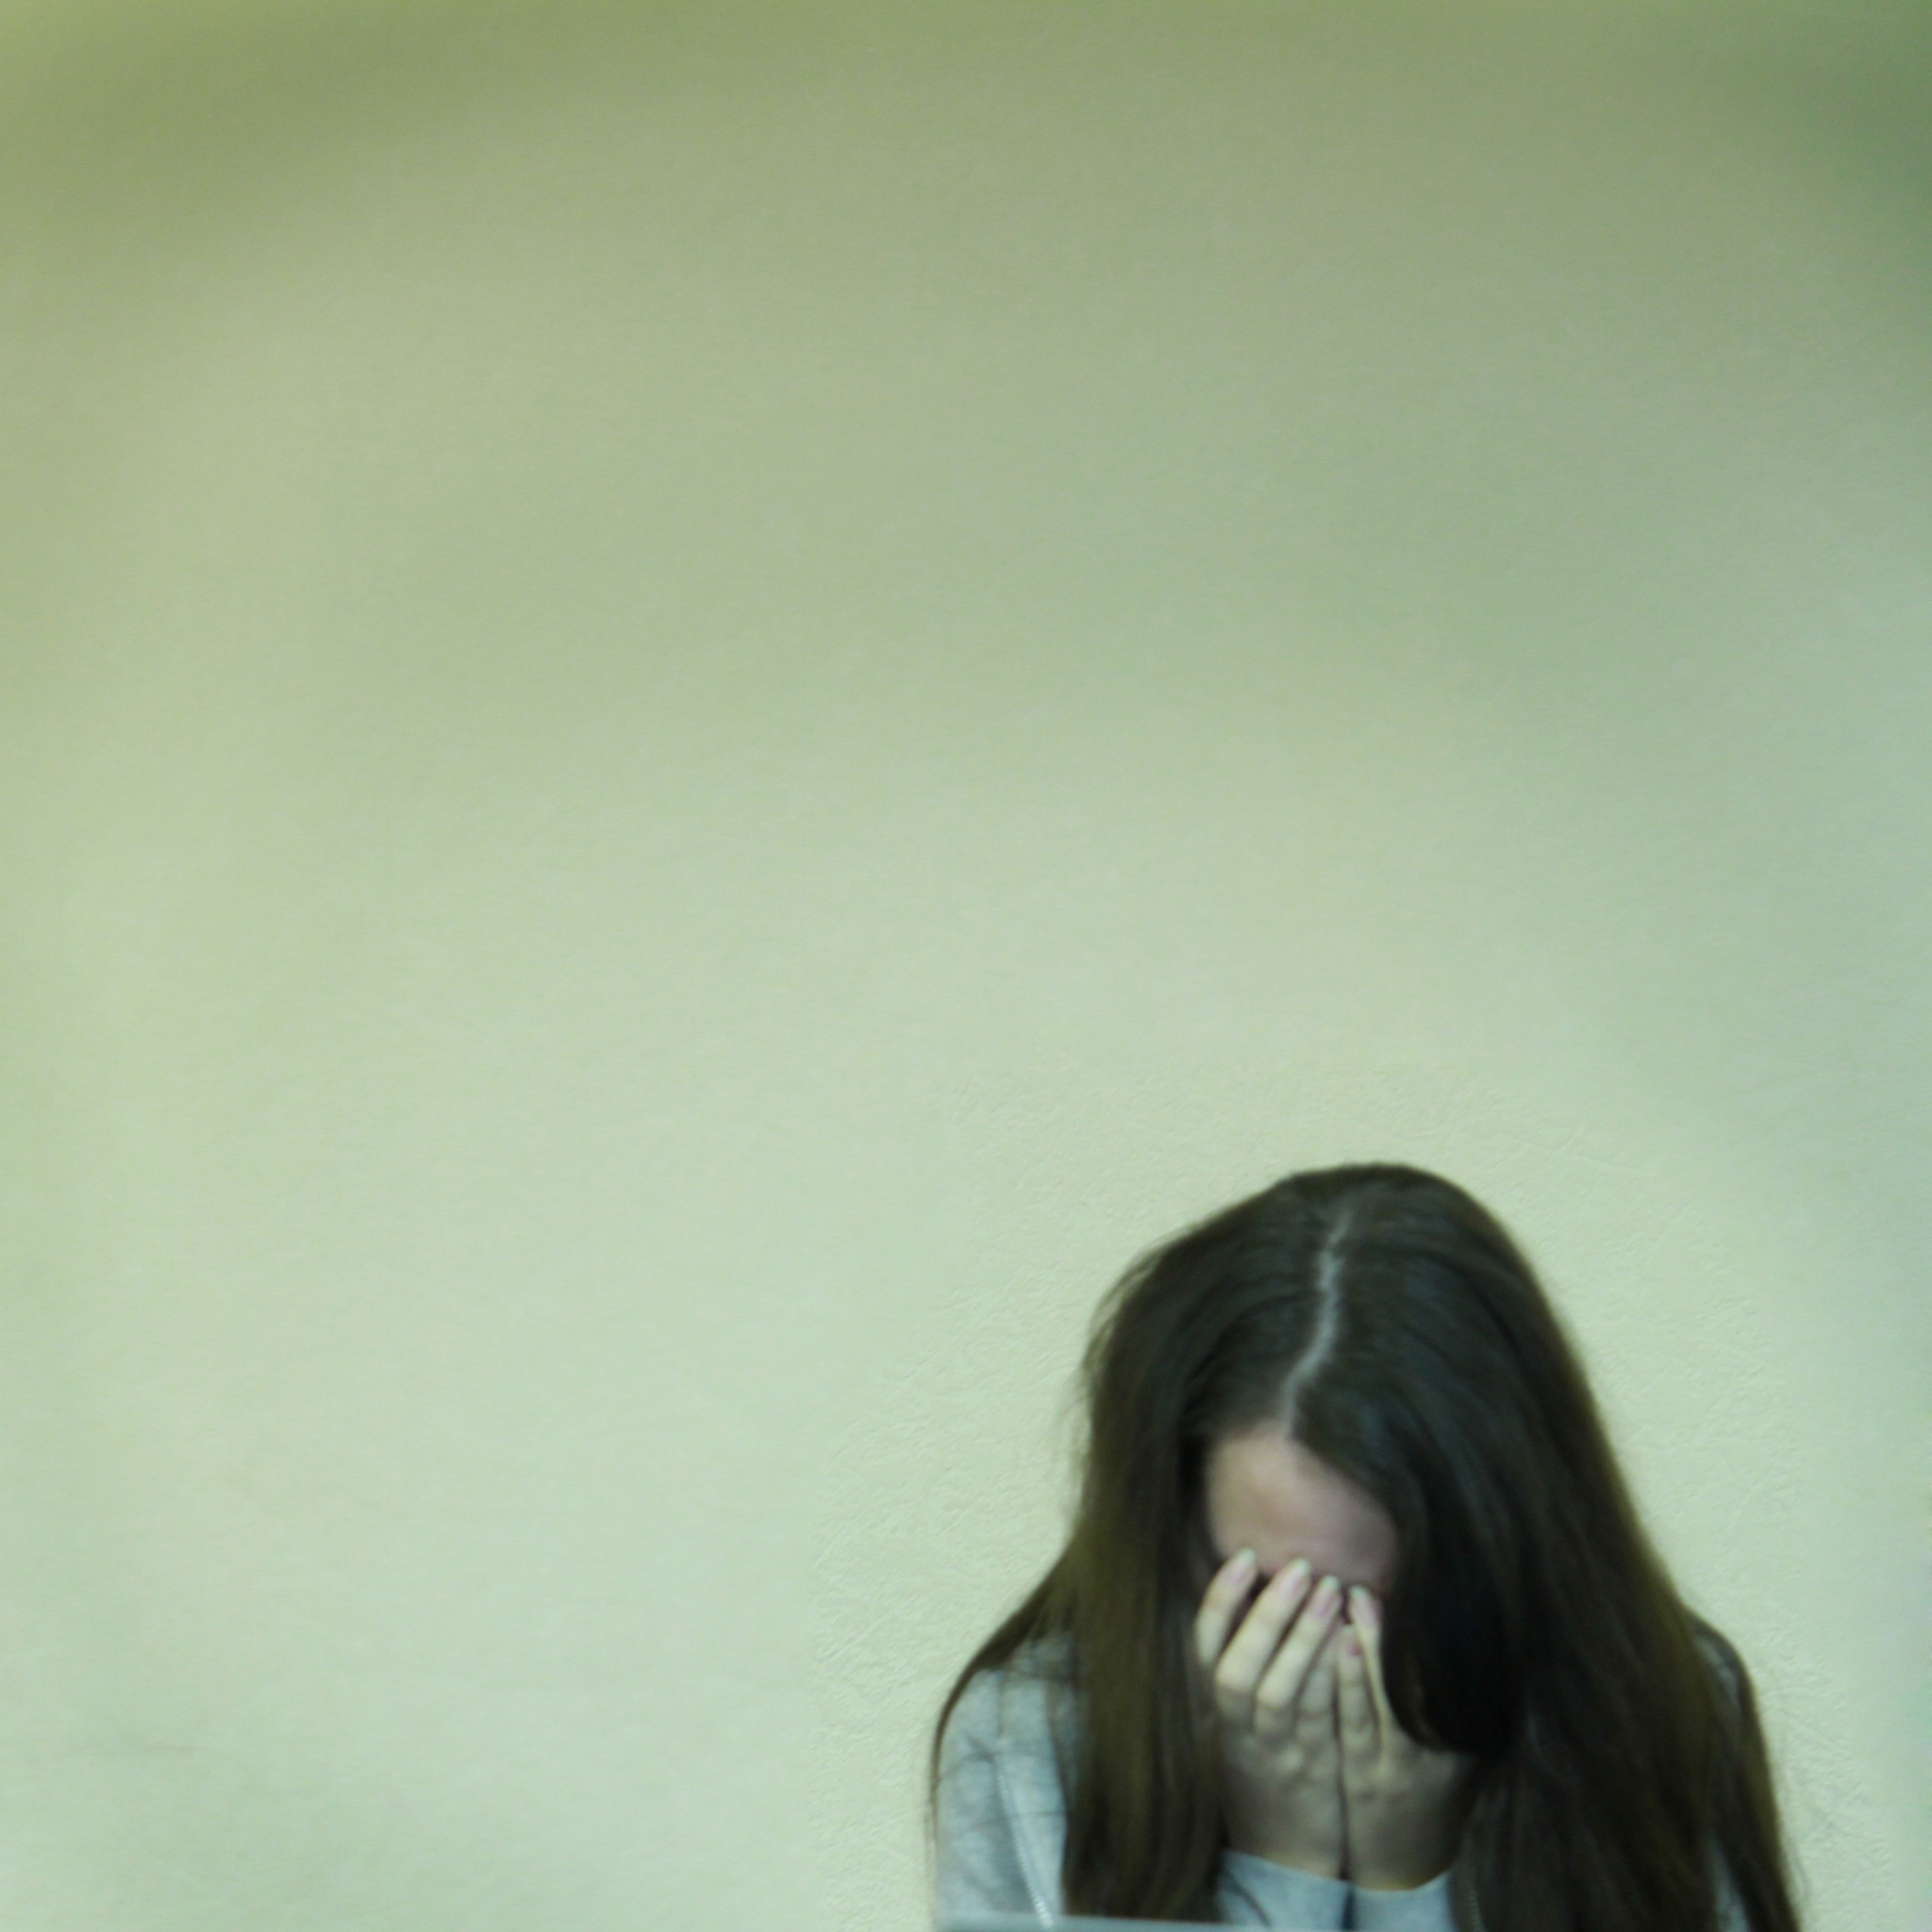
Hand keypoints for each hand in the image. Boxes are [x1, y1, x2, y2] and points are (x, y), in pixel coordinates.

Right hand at [1193, 1551, 1347, 1879]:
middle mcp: (1235, 1733)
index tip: (1245, 1557)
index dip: (1220, 1602)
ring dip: (1304, 1638)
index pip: (1204, 1650)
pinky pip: (1320, 1722)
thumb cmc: (1261, 1768)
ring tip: (1332, 1590)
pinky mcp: (1311, 1774)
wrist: (1281, 1854)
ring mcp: (1272, 1755)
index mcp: (1212, 1712)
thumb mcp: (1236, 1721)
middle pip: (1237, 1669)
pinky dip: (1332, 1678)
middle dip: (1266, 1613)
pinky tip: (1353, 1642)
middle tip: (1300, 1566)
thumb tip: (1250, 1592)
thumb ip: (1239, 1665)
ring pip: (1280, 1693)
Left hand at [1337, 1587, 1471, 1890]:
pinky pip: (1357, 1724)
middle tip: (1371, 1582)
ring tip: (1353, 1596)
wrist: (1406, 1866)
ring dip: (1373, 1643)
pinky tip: (1338, 1644)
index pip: (1452, 1671)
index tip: (1421, 1581)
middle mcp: (1439, 1750)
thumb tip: (1432, 1618)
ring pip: (1389, 1697)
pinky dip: (1350, 1681)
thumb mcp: (1446, 1744)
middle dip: (1397, 1628)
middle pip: (1422, 1678)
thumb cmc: (1423, 1787)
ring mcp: (1404, 1768)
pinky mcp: (1370, 1781)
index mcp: (1462, 1736)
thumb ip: (1438, 1692)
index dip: (1434, 1626)